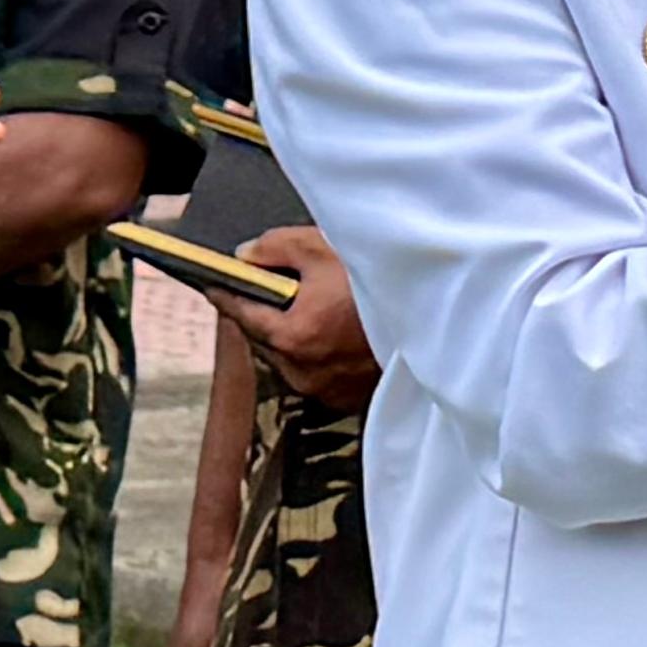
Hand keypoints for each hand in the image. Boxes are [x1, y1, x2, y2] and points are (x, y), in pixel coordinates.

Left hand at [218, 228, 376, 411]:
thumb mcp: (323, 247)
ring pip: (288, 356)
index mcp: (292, 336)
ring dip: (291, 332)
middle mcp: (302, 371)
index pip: (240, 312)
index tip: (211, 281)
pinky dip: (316, 350)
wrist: (435, 314)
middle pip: (263, 336)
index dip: (224, 292)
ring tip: (311, 305)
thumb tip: (245, 257)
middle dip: (264, 310)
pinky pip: (314, 371)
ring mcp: (324, 389)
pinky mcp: (344, 398)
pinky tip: (335, 328)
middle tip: (274, 283)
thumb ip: (275, 248)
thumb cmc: (381, 282)